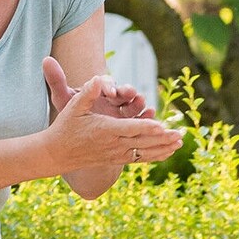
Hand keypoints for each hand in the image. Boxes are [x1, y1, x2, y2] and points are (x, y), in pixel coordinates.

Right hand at [42, 57, 184, 171]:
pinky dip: (156, 155)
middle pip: (143, 141)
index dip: (147, 128)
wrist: (58, 153)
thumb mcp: (73, 106)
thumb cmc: (66, 126)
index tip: (162, 127)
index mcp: (105, 129)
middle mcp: (114, 144)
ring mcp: (117, 153)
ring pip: (145, 152)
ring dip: (164, 148)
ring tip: (180, 143)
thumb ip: (88, 92)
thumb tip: (98, 79)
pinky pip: (140, 158)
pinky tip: (168, 152)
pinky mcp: (118, 159)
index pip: (130, 129)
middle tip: (181, 134)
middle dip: (163, 138)